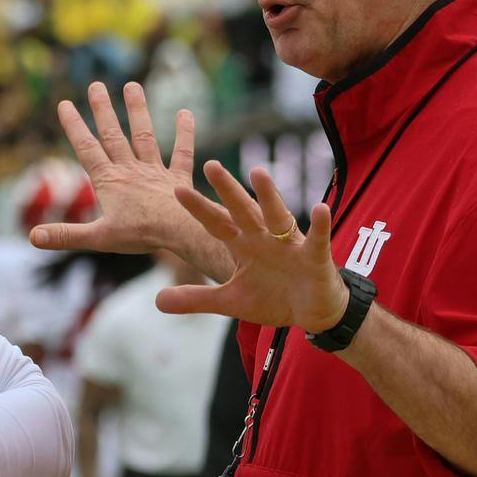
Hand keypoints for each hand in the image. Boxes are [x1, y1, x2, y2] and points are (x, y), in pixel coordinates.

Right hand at [31, 82, 221, 271]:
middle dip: (103, 110)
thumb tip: (32, 237)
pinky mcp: (179, 178)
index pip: (86, 148)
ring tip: (133, 85)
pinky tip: (186, 112)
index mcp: (109, 181)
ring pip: (144, 136)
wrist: (180, 232)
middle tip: (95, 85)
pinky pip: (183, 152)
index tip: (64, 103)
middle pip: (113, 135)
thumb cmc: (140, 236)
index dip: (74, 126)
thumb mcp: (98, 238)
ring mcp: (155, 172)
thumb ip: (65, 235)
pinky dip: (184, 132)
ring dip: (138, 111)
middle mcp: (131, 170)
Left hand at [158, 161, 349, 333]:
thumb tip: (156, 301)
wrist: (313, 311)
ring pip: (278, 216)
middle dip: (228, 190)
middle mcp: (264, 238)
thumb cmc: (273, 298)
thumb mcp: (230, 301)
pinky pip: (317, 239)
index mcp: (243, 246)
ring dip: (269, 196)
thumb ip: (196, 298)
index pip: (217, 224)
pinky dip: (320, 225)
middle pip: (243, 211)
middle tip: (210, 165)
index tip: (178, 190)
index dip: (199, 209)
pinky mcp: (315, 256)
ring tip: (258, 173)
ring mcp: (290, 245)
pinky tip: (320, 209)